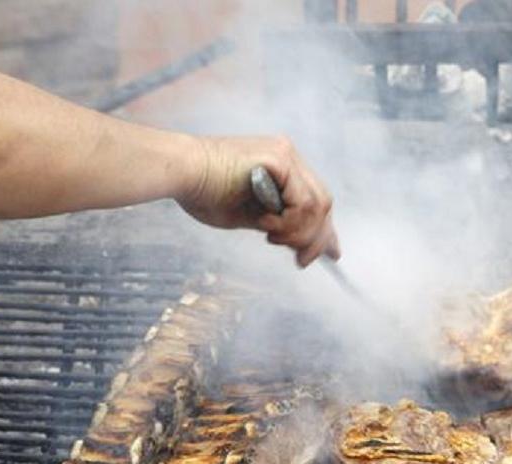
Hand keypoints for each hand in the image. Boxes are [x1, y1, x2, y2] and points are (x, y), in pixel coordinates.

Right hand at [177, 135, 339, 267]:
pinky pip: (303, 202)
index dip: (324, 230)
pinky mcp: (279, 158)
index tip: (331, 255)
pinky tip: (265, 224)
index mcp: (282, 167)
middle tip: (301, 260)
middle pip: (323, 203)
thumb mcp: (250, 216)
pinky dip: (290, 222)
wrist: (180, 172)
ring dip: (298, 232)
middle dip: (316, 238)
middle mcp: (289, 156)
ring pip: (317, 206)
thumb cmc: (203, 193)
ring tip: (270, 236)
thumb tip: (301, 246)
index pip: (316, 200)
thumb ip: (279, 225)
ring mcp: (286, 155)